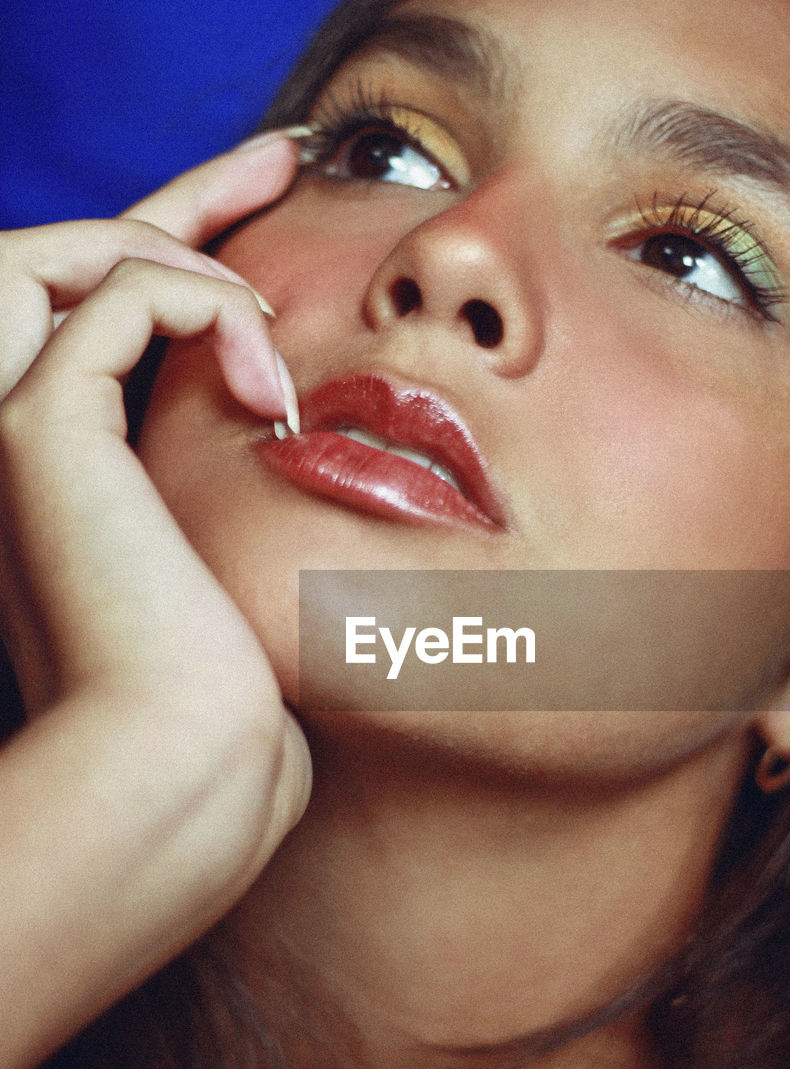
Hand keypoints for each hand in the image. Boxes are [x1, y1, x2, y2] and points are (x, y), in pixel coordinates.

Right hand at [0, 136, 311, 1068]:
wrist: (182, 782)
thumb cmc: (235, 720)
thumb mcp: (253, 601)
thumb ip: (266, 531)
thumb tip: (352, 492)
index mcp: (86, 483)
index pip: (114, 329)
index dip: (190, 265)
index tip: (280, 226)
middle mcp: (37, 447)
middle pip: (84, 262)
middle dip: (184, 203)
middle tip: (284, 160)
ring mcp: (24, 436)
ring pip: (83, 258)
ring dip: (193, 254)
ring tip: (282, 308)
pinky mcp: (39, 436)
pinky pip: (116, 299)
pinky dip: (203, 313)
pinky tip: (276, 391)